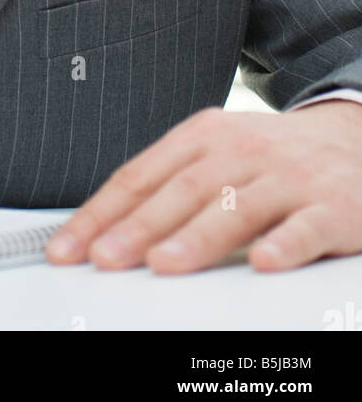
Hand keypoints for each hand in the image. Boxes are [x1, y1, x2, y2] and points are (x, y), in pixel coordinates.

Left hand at [45, 101, 361, 272]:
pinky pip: (305, 227)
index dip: (100, 213)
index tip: (68, 248)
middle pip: (181, 191)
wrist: (349, 138)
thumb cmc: (267, 157)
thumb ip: (164, 186)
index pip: (139, 177)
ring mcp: (286, 177)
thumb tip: (103, 229)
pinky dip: (284, 243)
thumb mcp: (213, 154)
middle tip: (105, 258)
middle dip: (138, 227)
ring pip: (236, 207)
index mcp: (201, 137)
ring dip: (197, 236)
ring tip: (163, 263)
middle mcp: (240, 152)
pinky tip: (262, 261)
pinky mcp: (331, 205)